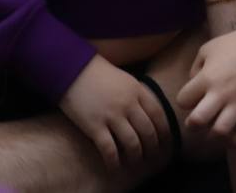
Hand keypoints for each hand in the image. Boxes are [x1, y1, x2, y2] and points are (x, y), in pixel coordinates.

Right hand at [59, 55, 170, 169]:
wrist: (70, 67)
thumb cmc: (96, 72)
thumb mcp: (124, 78)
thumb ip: (137, 94)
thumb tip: (149, 114)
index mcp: (136, 90)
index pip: (158, 115)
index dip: (164, 132)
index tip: (165, 142)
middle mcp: (127, 104)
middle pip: (148, 132)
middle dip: (152, 147)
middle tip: (151, 156)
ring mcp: (111, 115)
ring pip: (132, 144)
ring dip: (136, 156)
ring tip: (135, 162)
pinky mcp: (94, 126)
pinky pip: (109, 150)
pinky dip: (114, 162)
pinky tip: (115, 167)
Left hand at [178, 22, 235, 146]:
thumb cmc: (233, 45)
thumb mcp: (207, 49)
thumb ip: (194, 68)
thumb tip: (193, 87)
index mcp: (207, 78)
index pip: (183, 100)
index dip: (184, 101)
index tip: (190, 98)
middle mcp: (222, 93)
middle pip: (198, 120)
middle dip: (192, 125)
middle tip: (195, 122)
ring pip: (222, 131)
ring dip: (213, 136)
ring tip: (213, 130)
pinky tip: (233, 137)